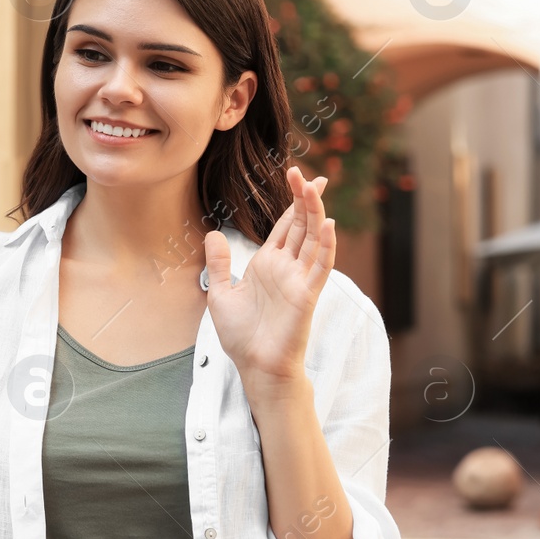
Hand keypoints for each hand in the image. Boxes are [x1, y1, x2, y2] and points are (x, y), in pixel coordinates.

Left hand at [200, 166, 334, 399]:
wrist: (254, 366)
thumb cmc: (242, 336)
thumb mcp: (220, 294)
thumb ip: (219, 264)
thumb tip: (212, 234)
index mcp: (268, 265)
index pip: (285, 226)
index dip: (292, 203)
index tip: (298, 177)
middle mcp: (287, 268)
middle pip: (301, 225)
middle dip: (304, 199)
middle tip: (306, 172)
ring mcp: (299, 280)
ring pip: (313, 239)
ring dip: (314, 213)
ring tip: (314, 186)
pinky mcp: (306, 295)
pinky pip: (320, 266)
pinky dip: (326, 245)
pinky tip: (327, 224)